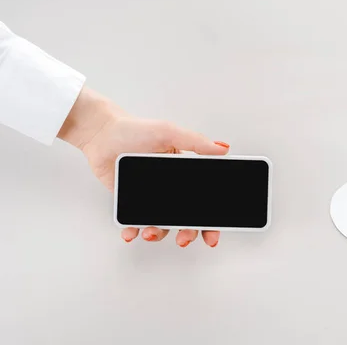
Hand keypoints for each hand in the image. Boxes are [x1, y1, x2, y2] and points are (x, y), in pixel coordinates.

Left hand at [58, 87, 228, 246]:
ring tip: (151, 232)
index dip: (210, 221)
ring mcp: (151, 198)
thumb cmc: (135, 130)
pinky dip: (134, 231)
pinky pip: (135, 222)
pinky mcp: (131, 203)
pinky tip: (132, 233)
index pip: (204, 201)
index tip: (212, 234)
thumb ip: (196, 142)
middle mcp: (170, 189)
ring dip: (159, 233)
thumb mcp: (170, 133)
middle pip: (185, 219)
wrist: (102, 135)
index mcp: (185, 174)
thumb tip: (222, 149)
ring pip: (161, 224)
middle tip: (184, 239)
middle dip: (188, 233)